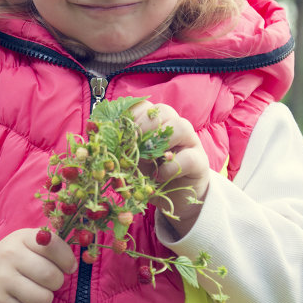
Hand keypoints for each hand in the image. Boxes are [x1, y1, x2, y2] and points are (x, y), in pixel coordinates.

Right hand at [0, 228, 77, 302]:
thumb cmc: (13, 259)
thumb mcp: (27, 243)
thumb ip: (51, 246)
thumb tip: (72, 264)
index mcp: (21, 238)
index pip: (53, 245)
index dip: (66, 259)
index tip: (67, 266)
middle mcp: (10, 256)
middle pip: (51, 276)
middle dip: (57, 282)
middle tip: (49, 281)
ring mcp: (2, 281)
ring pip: (43, 298)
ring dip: (45, 299)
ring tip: (35, 292)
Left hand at [132, 101, 209, 237]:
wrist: (175, 196)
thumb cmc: (152, 173)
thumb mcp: (133, 160)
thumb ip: (122, 149)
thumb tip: (103, 144)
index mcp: (156, 122)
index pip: (144, 106)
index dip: (131, 115)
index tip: (120, 132)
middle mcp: (174, 126)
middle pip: (163, 110)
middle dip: (143, 126)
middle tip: (132, 145)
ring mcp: (190, 141)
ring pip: (180, 126)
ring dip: (160, 141)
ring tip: (148, 159)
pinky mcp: (199, 161)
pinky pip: (187, 157)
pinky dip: (170, 167)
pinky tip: (160, 176)